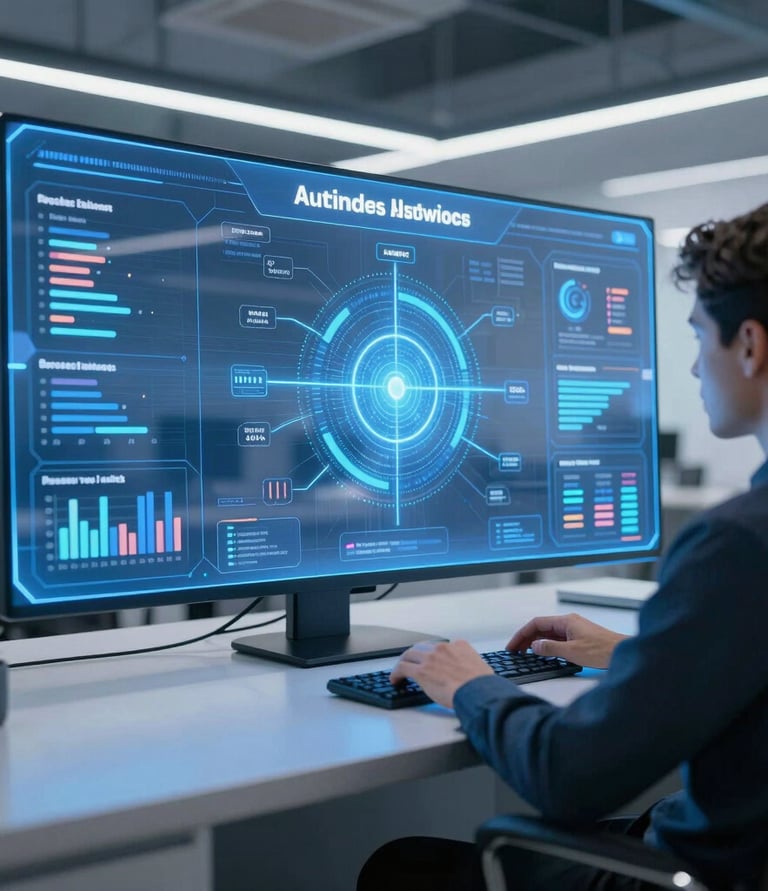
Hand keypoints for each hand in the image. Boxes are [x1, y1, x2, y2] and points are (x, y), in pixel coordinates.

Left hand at [390, 640, 493, 708]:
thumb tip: (471, 673)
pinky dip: (396, 673)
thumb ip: (471, 665)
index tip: (432, 661)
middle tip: (412, 663)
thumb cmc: (482, 685)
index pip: (441, 646)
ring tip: (400, 671)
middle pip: (422, 647)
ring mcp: (430, 658)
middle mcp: (443, 648)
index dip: (434, 654)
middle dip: (416, 655)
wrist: (477, 691)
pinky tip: (395, 679)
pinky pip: (402, 668)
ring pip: (409, 654)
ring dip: (404, 662)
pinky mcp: (421, 671)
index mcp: (459, 645)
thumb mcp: (481, 667)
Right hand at [505, 613, 628, 669]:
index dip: (522, 634)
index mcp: (565, 621)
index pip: (536, 623)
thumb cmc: (603, 650)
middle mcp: (569, 623)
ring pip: (549, 634)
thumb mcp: (571, 651)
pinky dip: (547, 645)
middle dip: (526, 639)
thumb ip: (550, 648)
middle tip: (516, 651)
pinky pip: (558, 639)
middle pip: (541, 628)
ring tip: (526, 654)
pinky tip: (544, 654)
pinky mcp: (579, 638)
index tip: (513, 645)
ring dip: (536, 643)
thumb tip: (534, 646)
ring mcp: (574, 630)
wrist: (623, 652)